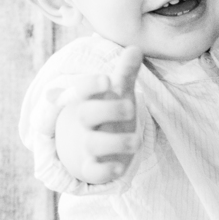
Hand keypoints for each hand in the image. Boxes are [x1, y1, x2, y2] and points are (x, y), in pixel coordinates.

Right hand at [53, 45, 143, 184]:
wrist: (89, 149)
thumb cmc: (106, 115)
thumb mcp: (116, 93)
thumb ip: (125, 73)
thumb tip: (136, 48)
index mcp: (88, 100)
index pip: (82, 90)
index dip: (91, 84)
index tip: (107, 80)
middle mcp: (84, 123)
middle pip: (86, 114)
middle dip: (107, 110)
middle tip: (130, 107)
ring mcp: (87, 145)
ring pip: (93, 144)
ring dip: (115, 141)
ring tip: (136, 141)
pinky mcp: (93, 168)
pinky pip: (94, 171)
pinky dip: (106, 170)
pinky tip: (120, 168)